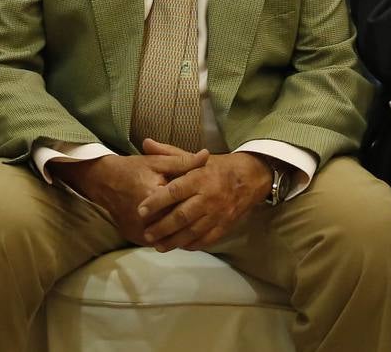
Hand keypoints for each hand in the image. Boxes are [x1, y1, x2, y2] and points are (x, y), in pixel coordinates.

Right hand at [48, 141, 208, 245]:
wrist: (103, 181)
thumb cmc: (132, 168)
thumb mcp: (158, 161)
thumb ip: (183, 161)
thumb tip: (207, 156)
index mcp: (153, 195)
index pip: (183, 204)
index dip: (197, 204)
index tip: (208, 202)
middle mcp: (144, 218)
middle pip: (177, 224)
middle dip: (192, 221)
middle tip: (206, 216)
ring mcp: (138, 231)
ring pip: (167, 237)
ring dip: (180, 233)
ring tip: (195, 226)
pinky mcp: (133, 238)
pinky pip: (156, 241)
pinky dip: (167, 237)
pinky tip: (178, 232)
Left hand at [136, 150, 272, 251]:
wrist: (249, 178)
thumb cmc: (216, 168)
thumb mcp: (194, 158)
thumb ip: (169, 153)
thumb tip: (145, 143)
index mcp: (199, 178)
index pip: (175, 191)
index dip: (156, 201)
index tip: (140, 210)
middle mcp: (208, 198)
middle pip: (182, 216)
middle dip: (162, 227)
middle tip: (146, 234)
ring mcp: (218, 214)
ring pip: (193, 232)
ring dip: (174, 241)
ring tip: (158, 245)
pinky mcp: (225, 226)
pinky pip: (206, 239)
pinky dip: (192, 245)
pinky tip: (180, 246)